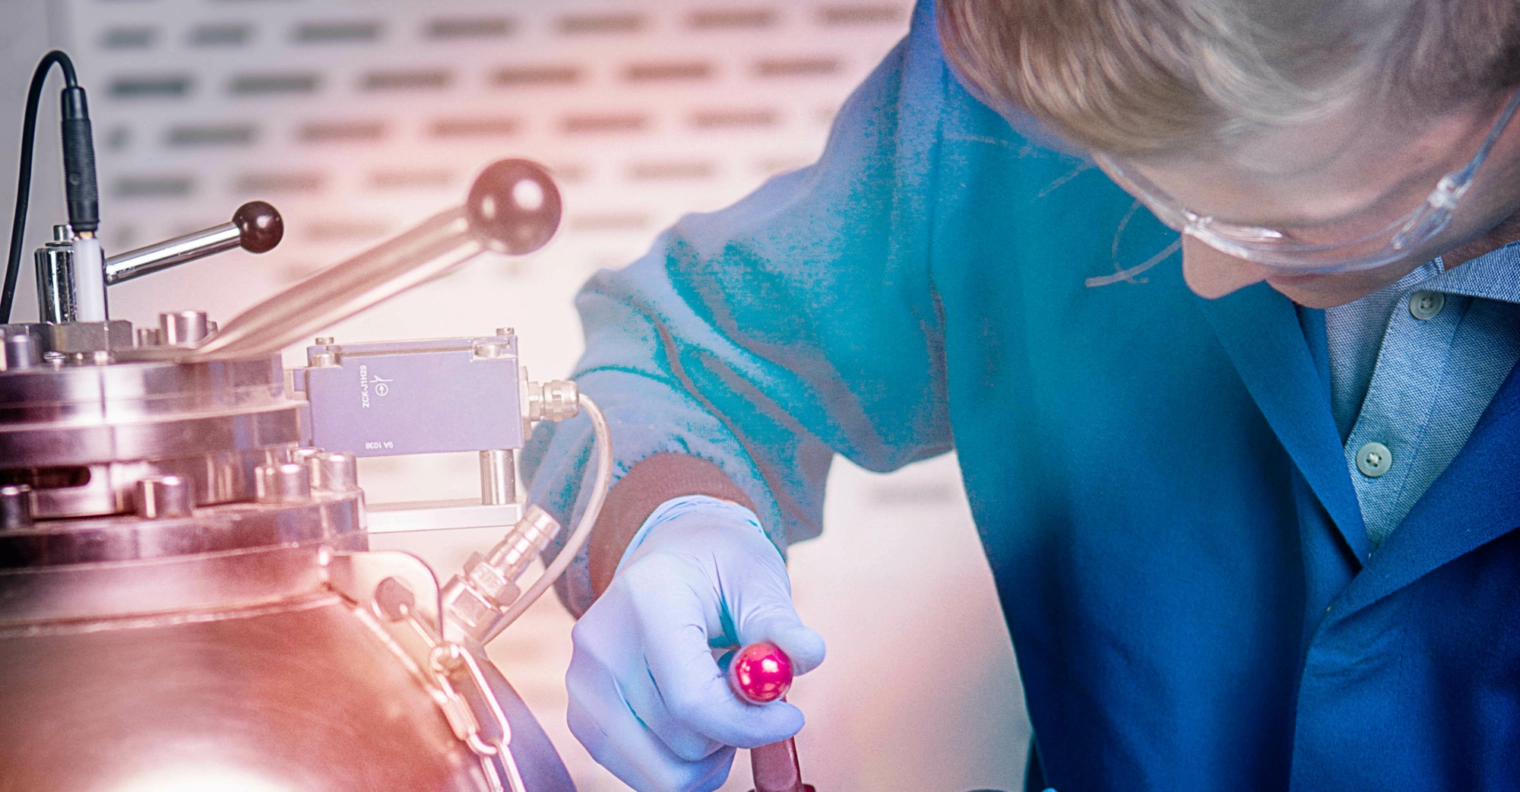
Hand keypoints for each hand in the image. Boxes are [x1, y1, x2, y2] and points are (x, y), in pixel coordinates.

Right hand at [566, 497, 825, 791]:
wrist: (669, 559)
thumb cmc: (719, 568)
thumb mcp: (758, 580)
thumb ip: (779, 624)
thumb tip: (807, 655)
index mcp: (645, 600)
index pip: (692, 699)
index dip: (749, 723)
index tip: (791, 717)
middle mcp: (600, 644)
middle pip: (681, 739)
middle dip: (734, 731)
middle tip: (752, 695)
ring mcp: (583, 685)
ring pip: (662, 770)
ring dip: (709, 753)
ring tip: (721, 701)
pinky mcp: (581, 717)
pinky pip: (641, 775)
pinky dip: (681, 764)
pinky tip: (695, 718)